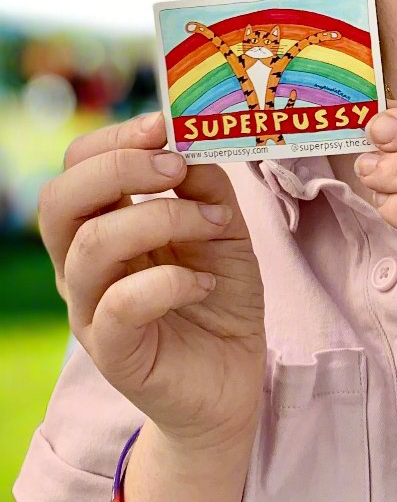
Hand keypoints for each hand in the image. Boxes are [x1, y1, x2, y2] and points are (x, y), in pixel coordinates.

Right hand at [37, 111, 266, 450]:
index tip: (164, 124)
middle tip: (175, 168)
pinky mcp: (114, 352)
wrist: (232, 376)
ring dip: (161, 219)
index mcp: (106, 224)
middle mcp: (85, 265)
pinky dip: (169, 282)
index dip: (113, 138)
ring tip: (214, 223)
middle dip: (119, 168)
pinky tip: (204, 282)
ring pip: (90, 247)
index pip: (77, 168)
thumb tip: (190, 144)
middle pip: (59, 202)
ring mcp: (92, 310)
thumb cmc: (220, 294)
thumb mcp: (223, 227)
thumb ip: (205, 185)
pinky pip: (119, 306)